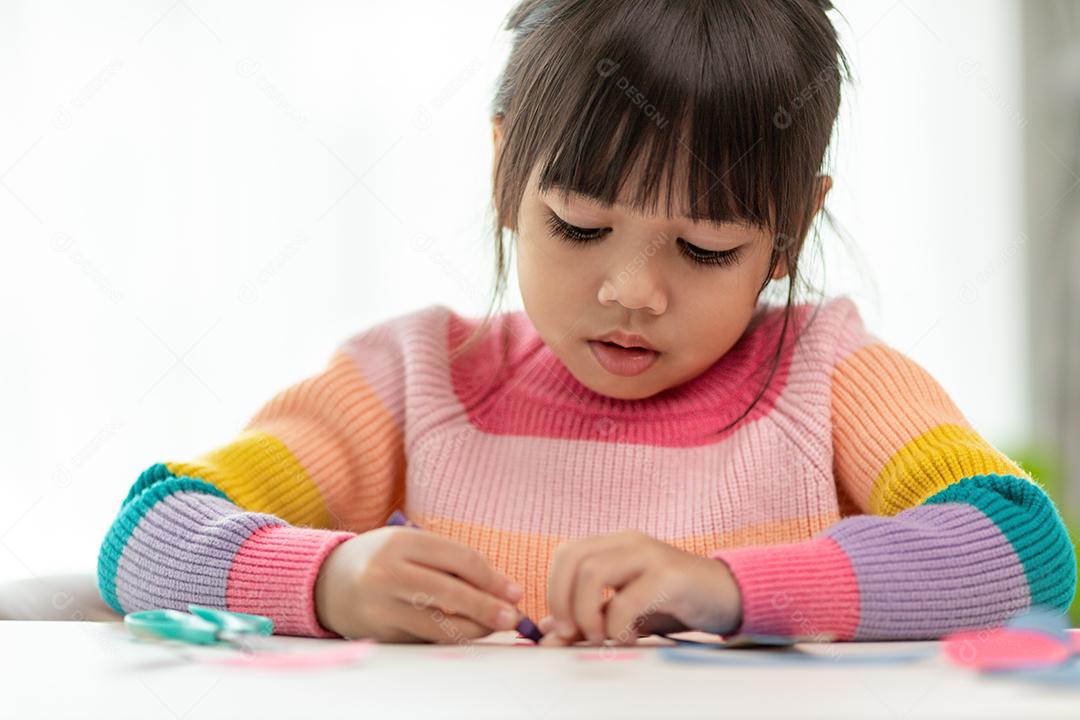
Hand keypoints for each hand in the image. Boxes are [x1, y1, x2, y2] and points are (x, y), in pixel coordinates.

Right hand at [314, 526, 523, 641]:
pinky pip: (424, 637)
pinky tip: (467, 632)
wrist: (328, 581)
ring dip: (474, 628)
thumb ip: (450, 561)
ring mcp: (380, 605)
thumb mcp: (411, 544)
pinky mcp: (379, 632)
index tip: (515, 592)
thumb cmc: (383, 559)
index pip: (459, 559)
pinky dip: (450, 636)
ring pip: (439, 623)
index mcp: (401, 542)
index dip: (492, 578)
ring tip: (494, 626)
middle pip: (451, 593)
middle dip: (487, 607)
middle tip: (513, 617)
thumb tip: (500, 587)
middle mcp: (388, 572)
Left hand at [537, 529, 741, 646]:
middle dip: (562, 599)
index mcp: (615, 544)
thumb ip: (588, 618)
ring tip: (601, 636)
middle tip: (573, 633)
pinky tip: (628, 637)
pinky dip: (617, 625)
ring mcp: (650, 554)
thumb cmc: (673, 603)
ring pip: (593, 572)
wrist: (728, 596)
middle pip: (572, 558)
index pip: (565, 553)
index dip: (553, 589)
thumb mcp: (625, 610)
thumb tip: (549, 634)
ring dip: (586, 612)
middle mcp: (629, 542)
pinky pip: (628, 598)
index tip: (561, 626)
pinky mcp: (670, 575)